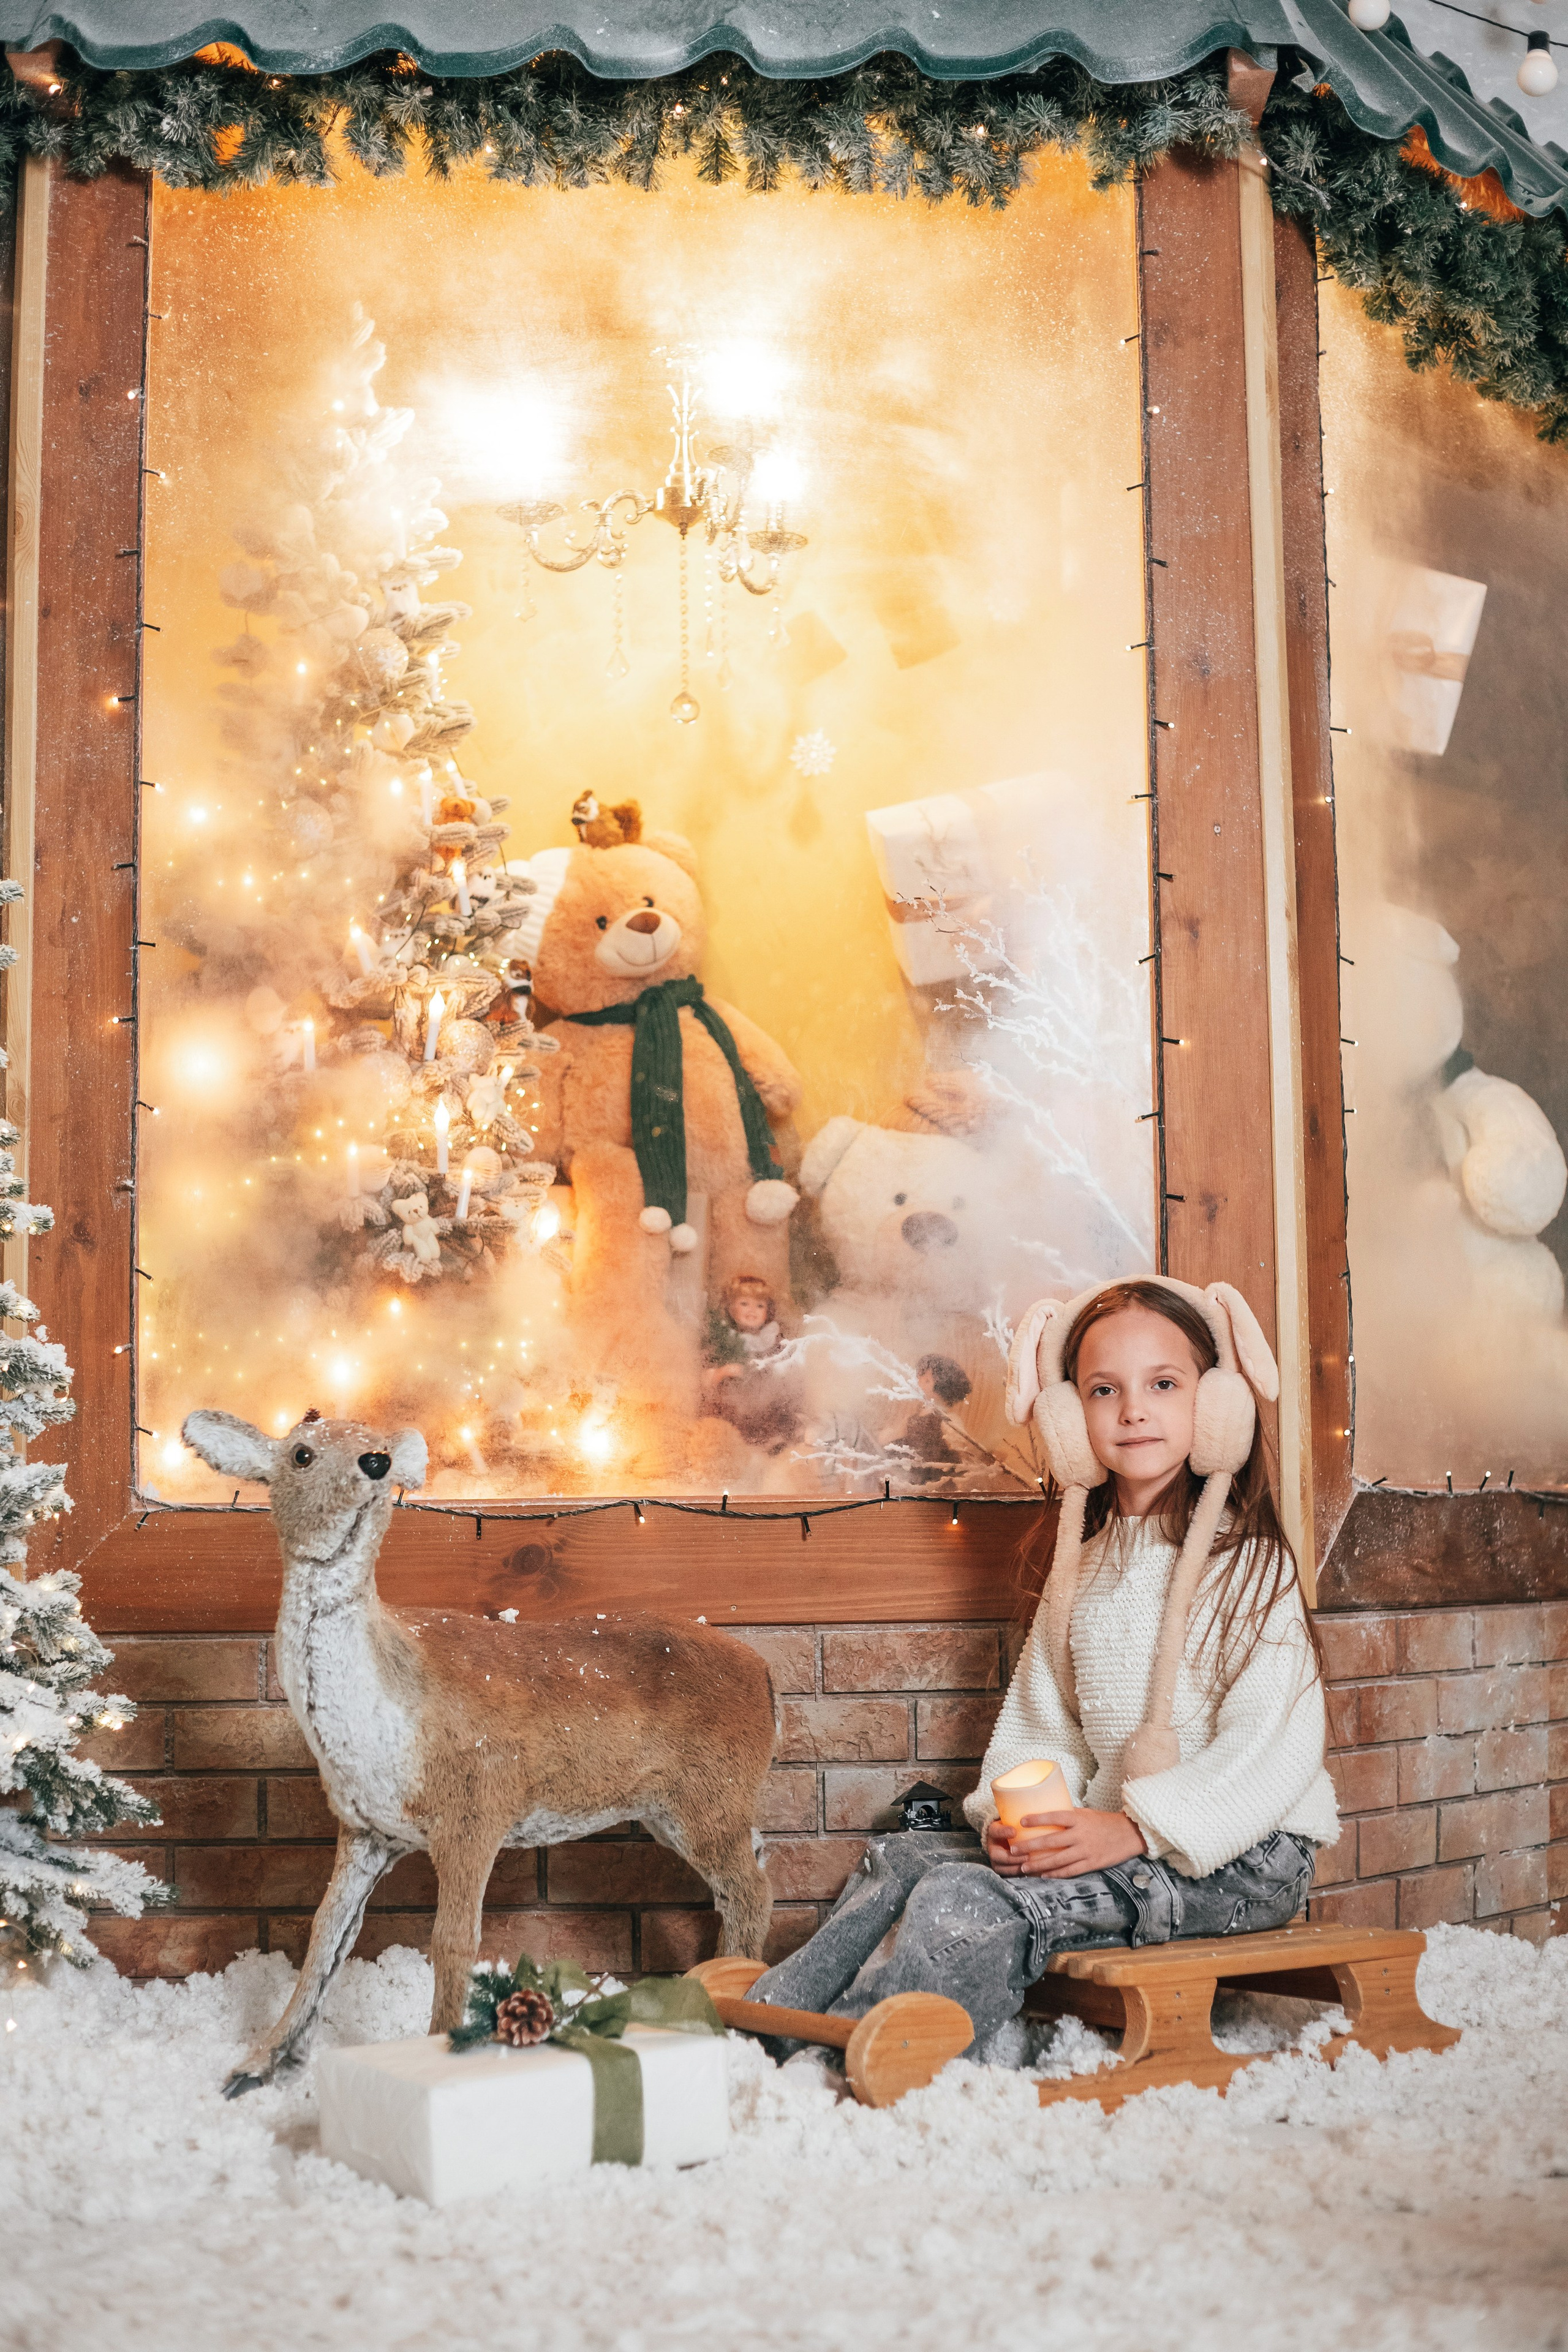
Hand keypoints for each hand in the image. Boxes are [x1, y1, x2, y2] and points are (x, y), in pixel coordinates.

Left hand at [986, 1809, 1146, 1878]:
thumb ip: (1067, 1816)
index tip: (1021, 1821)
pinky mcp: (1092, 1864)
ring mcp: (1086, 1851)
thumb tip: (1045, 1817)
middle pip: (1051, 1841)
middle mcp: (1081, 1835)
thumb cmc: (1104, 1822)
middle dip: (1030, 1846)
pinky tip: (1043, 1875)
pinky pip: (1070, 1871)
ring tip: (1023, 1867)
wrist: (1129, 1834)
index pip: (1055, 1817)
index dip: (1038, 1819)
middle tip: (1013, 1849)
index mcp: (1079, 1819)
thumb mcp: (1086, 1814)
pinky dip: (1055, 1874)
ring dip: (1038, 1864)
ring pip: (1057, 1860)